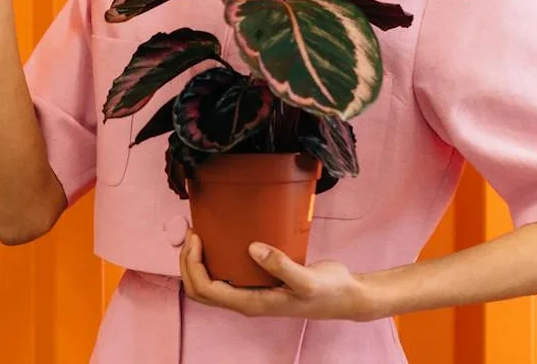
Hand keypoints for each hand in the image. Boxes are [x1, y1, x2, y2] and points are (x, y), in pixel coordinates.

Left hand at [179, 232, 385, 320]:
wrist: (347, 296)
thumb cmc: (328, 292)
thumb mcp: (306, 279)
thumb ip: (280, 265)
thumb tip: (253, 248)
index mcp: (252, 304)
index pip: (207, 289)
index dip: (193, 265)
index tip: (197, 238)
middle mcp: (246, 300)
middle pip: (201, 289)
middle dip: (189, 263)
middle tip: (193, 233)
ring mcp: (251, 292)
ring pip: (210, 283)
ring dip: (198, 262)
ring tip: (200, 235)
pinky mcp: (259, 281)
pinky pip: (227, 274)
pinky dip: (215, 258)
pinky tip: (222, 239)